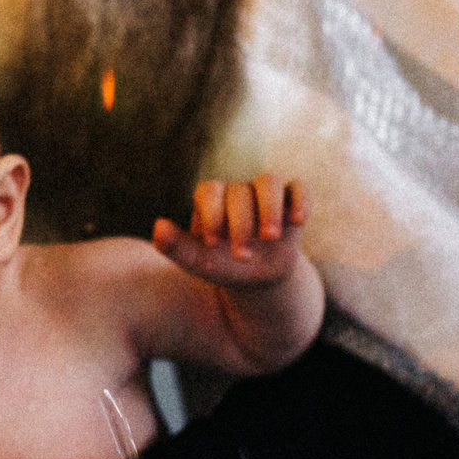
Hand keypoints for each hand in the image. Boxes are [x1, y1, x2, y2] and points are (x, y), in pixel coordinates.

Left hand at [153, 176, 307, 289]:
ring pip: (269, 180)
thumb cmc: (222, 265)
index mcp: (212, 200)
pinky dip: (301, 200)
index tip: (213, 243)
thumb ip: (176, 246)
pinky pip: (299, 188)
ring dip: (270, 207)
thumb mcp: (198, 262)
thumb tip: (158, 226)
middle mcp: (238, 191)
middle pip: (240, 191)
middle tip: (243, 255)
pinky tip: (297, 222)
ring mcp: (266, 195)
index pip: (210, 190)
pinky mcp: (292, 202)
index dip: (212, 212)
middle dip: (241, 223)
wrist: (257, 278)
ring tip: (271, 237)